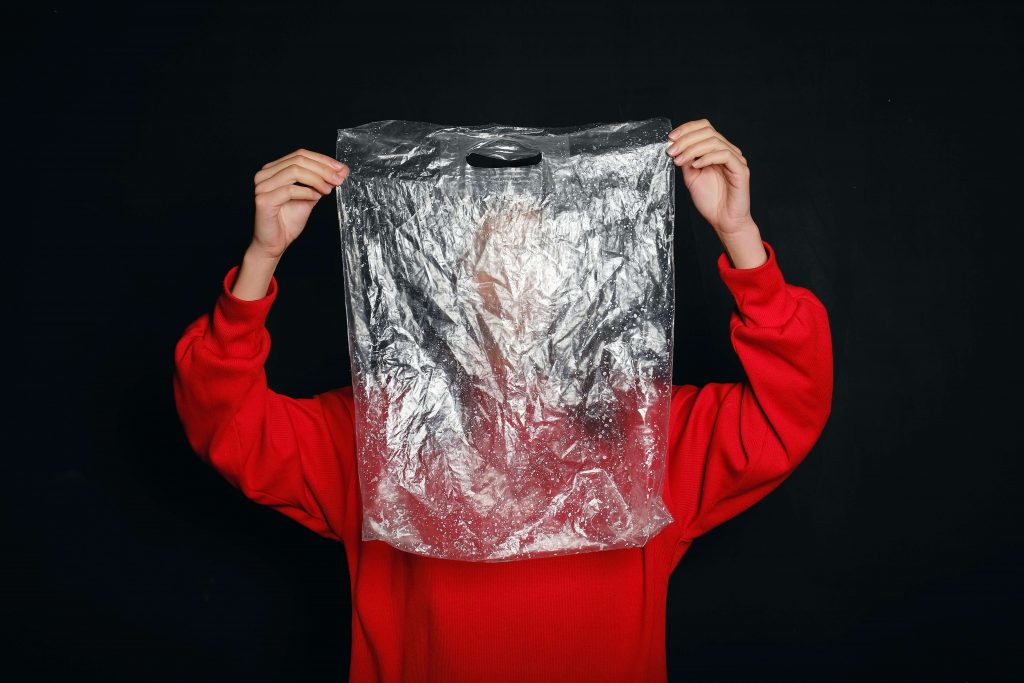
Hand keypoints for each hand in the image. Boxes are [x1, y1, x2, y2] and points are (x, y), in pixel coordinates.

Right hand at [250, 148, 349, 259]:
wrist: (274, 244)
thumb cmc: (288, 221)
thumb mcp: (310, 197)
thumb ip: (322, 183)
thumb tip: (342, 170)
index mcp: (273, 170)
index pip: (300, 155)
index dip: (322, 159)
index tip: (341, 169)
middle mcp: (264, 175)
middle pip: (298, 160)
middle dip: (323, 169)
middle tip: (339, 179)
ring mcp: (262, 186)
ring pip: (294, 171)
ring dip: (316, 179)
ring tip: (328, 190)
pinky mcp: (263, 200)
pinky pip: (289, 190)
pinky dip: (306, 192)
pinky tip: (316, 197)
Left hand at [666, 119, 755, 236]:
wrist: (724, 220)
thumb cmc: (710, 201)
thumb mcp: (691, 177)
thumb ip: (686, 161)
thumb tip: (674, 146)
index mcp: (716, 150)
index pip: (704, 128)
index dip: (687, 129)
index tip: (670, 138)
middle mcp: (728, 151)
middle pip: (708, 131)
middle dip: (686, 139)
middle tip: (671, 151)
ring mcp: (736, 159)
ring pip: (714, 141)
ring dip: (692, 148)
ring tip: (680, 160)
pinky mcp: (741, 170)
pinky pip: (725, 155)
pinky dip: (708, 157)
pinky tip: (696, 166)